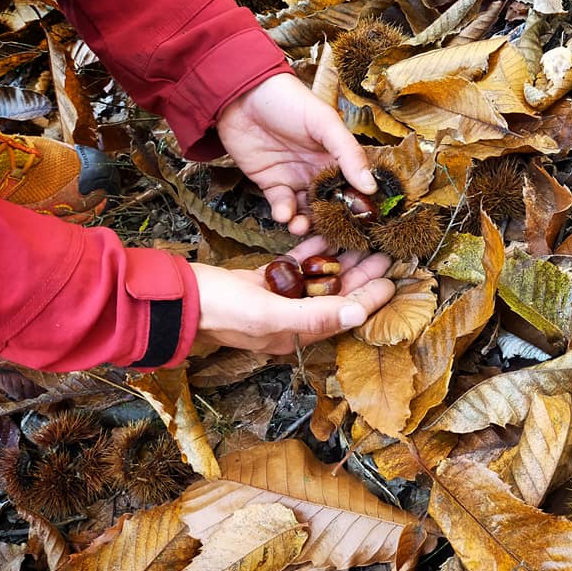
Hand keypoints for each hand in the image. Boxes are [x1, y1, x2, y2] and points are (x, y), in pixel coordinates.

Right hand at [189, 237, 394, 354]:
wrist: (178, 298)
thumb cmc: (221, 309)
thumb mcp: (270, 314)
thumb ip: (316, 315)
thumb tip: (358, 314)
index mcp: (297, 333)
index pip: (345, 316)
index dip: (371, 299)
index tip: (393, 280)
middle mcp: (291, 319)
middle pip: (337, 297)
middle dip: (362, 276)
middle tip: (383, 253)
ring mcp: (277, 300)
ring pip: (318, 280)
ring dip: (341, 261)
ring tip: (362, 241)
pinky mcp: (263, 282)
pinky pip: (294, 268)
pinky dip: (311, 253)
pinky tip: (326, 237)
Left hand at [216, 73, 376, 233]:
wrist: (241, 93)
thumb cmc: (289, 100)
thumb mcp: (325, 123)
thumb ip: (348, 154)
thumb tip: (370, 186)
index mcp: (336, 156)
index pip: (352, 186)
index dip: (356, 205)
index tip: (359, 222)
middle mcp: (318, 170)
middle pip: (329, 203)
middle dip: (328, 221)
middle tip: (327, 232)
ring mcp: (294, 178)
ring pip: (305, 210)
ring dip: (305, 222)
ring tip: (301, 227)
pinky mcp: (271, 183)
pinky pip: (281, 205)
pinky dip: (284, 214)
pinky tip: (284, 215)